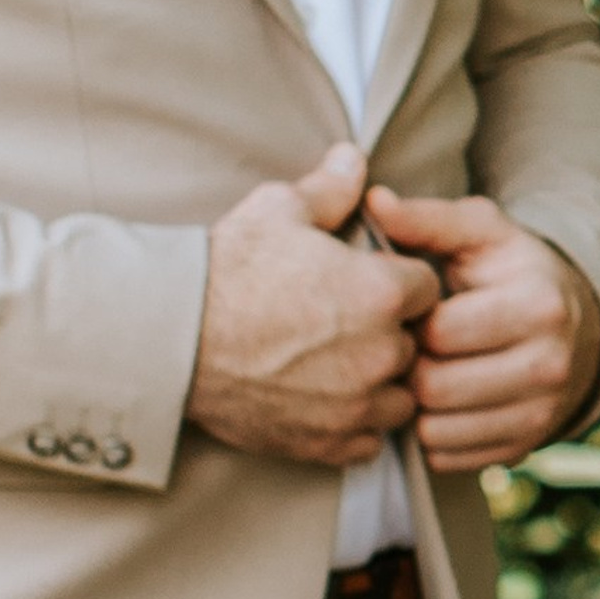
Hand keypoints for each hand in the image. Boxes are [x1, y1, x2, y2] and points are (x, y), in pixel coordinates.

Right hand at [187, 144, 440, 466]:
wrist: (171, 338)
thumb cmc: (226, 269)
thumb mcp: (279, 210)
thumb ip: (330, 188)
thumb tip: (353, 156)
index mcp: (384, 292)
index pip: (428, 287)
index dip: (400, 282)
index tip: (370, 282)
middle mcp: (382, 352)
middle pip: (416, 343)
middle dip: (392, 333)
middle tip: (348, 323)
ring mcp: (357, 403)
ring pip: (400, 397)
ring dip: (381, 383)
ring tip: (342, 366)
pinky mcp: (327, 442)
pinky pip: (367, 440)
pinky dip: (354, 425)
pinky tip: (326, 401)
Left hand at [365, 185, 599, 473]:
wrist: (577, 325)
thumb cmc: (513, 272)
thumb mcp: (481, 234)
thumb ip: (428, 219)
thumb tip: (374, 202)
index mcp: (538, 304)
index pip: (439, 332)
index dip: (409, 321)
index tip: (409, 311)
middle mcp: (549, 364)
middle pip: (434, 387)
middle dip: (408, 367)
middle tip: (406, 347)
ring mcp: (542, 413)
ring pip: (436, 430)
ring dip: (414, 405)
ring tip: (420, 372)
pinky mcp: (526, 447)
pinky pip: (448, 458)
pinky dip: (431, 435)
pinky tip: (437, 403)